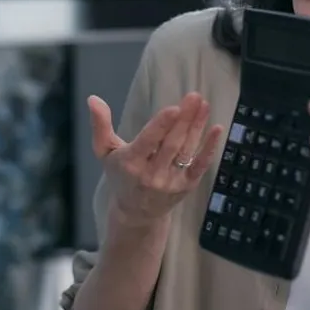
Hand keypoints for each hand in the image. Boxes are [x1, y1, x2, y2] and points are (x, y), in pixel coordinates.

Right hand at [88, 92, 223, 224]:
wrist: (136, 213)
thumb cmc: (120, 175)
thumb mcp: (105, 152)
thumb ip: (100, 125)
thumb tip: (93, 98)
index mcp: (130, 164)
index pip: (148, 143)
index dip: (161, 126)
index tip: (174, 108)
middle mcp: (151, 175)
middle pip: (171, 144)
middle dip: (184, 120)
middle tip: (194, 96)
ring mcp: (171, 182)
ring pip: (186, 151)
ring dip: (197, 127)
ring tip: (204, 104)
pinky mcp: (186, 186)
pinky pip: (200, 166)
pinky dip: (209, 148)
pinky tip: (216, 129)